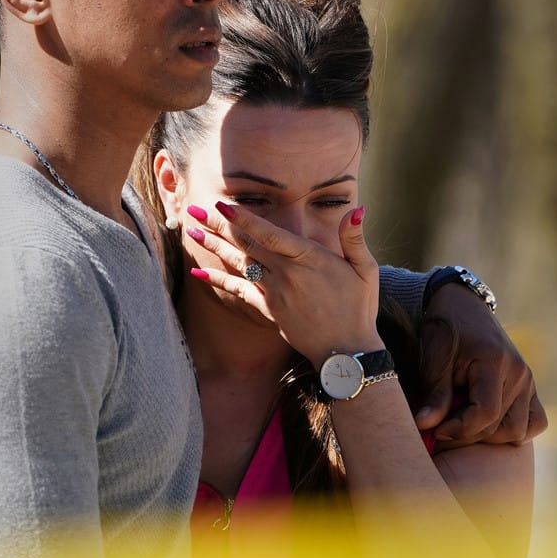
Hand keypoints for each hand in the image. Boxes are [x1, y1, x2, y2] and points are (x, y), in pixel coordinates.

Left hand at [185, 202, 383, 364]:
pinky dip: (218, 282)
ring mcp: (274, 293)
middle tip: (194, 209)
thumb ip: (355, 238)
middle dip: (219, 226)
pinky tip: (198, 273)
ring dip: (214, 247)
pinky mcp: (268, 310)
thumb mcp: (366, 270)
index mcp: (309, 259)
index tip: (223, 206)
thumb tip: (357, 209)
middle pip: (247, 245)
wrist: (346, 351)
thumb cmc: (359, 307)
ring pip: (239, 264)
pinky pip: (239, 292)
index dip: (245, 220)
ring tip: (191, 232)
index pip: (270, 234)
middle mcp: (287, 274)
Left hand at [416, 283, 547, 449]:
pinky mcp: (530, 387)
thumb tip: (424, 426)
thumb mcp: (434, 357)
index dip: (459, 429)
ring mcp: (529, 381)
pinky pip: (535, 421)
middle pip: (501, 426)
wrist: (464, 306)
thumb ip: (434, 393)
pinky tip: (488, 424)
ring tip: (463, 423)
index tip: (436, 430)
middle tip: (443, 427)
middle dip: (469, 434)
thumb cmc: (446, 329)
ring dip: (490, 436)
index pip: (485, 412)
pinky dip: (516, 430)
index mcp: (494, 362)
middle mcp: (519, 373)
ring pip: (519, 430)